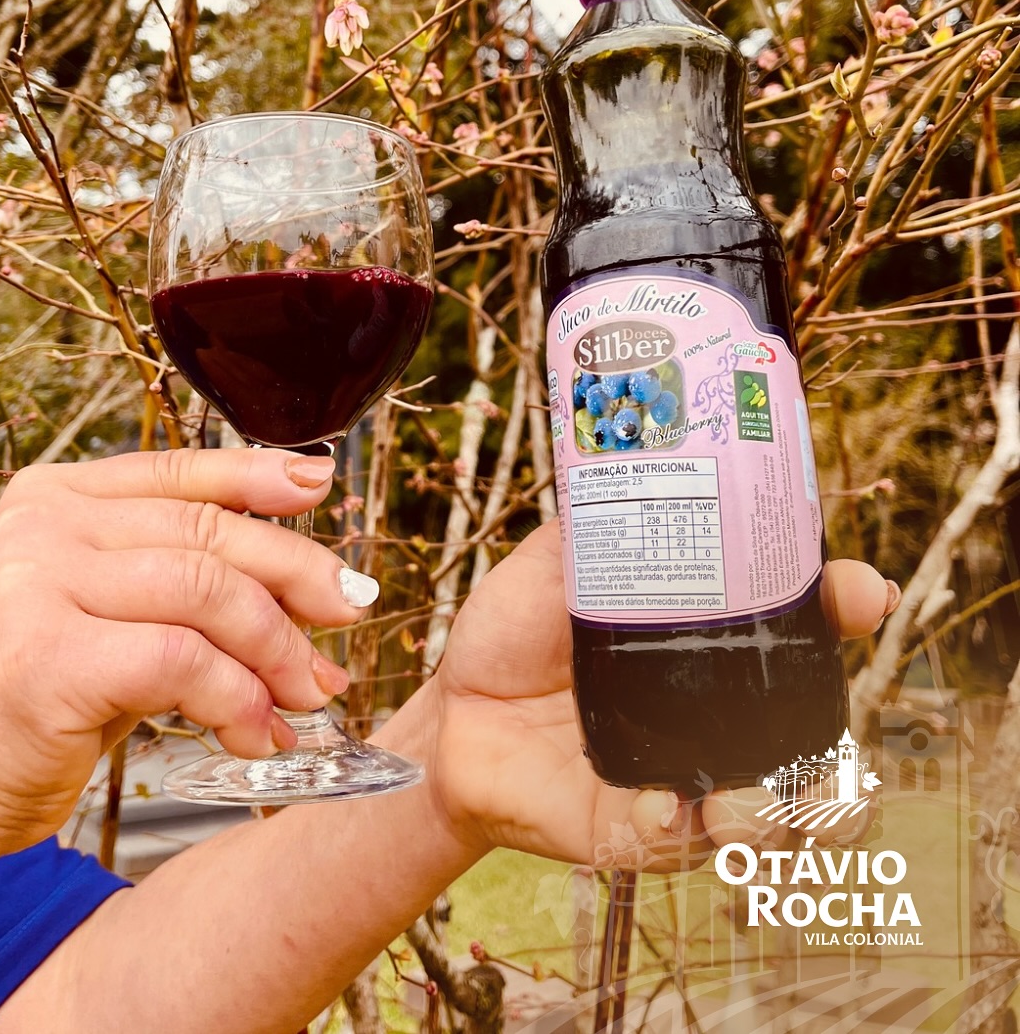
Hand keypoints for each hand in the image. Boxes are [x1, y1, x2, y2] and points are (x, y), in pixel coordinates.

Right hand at [0, 448, 368, 887]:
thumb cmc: (48, 700)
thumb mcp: (125, 616)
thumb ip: (198, 583)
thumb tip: (324, 584)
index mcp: (58, 495)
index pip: (182, 470)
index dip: (260, 476)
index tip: (323, 487)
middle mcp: (42, 523)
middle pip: (209, 532)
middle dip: (295, 578)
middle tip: (346, 617)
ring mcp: (36, 582)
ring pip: (207, 593)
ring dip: (275, 651)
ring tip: (306, 696)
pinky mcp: (45, 653)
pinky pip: (181, 661)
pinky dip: (238, 699)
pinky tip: (256, 735)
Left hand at [429, 520, 894, 869]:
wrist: (450, 716)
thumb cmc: (511, 634)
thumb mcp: (555, 564)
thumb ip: (603, 524)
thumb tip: (654, 469)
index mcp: (710, 646)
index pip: (805, 632)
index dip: (845, 607)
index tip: (862, 593)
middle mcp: (716, 718)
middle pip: (818, 750)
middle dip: (840, 767)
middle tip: (828, 756)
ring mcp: (684, 779)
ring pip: (773, 818)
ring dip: (777, 819)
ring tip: (739, 804)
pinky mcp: (638, 832)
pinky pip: (680, 844)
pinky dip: (678, 830)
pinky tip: (653, 807)